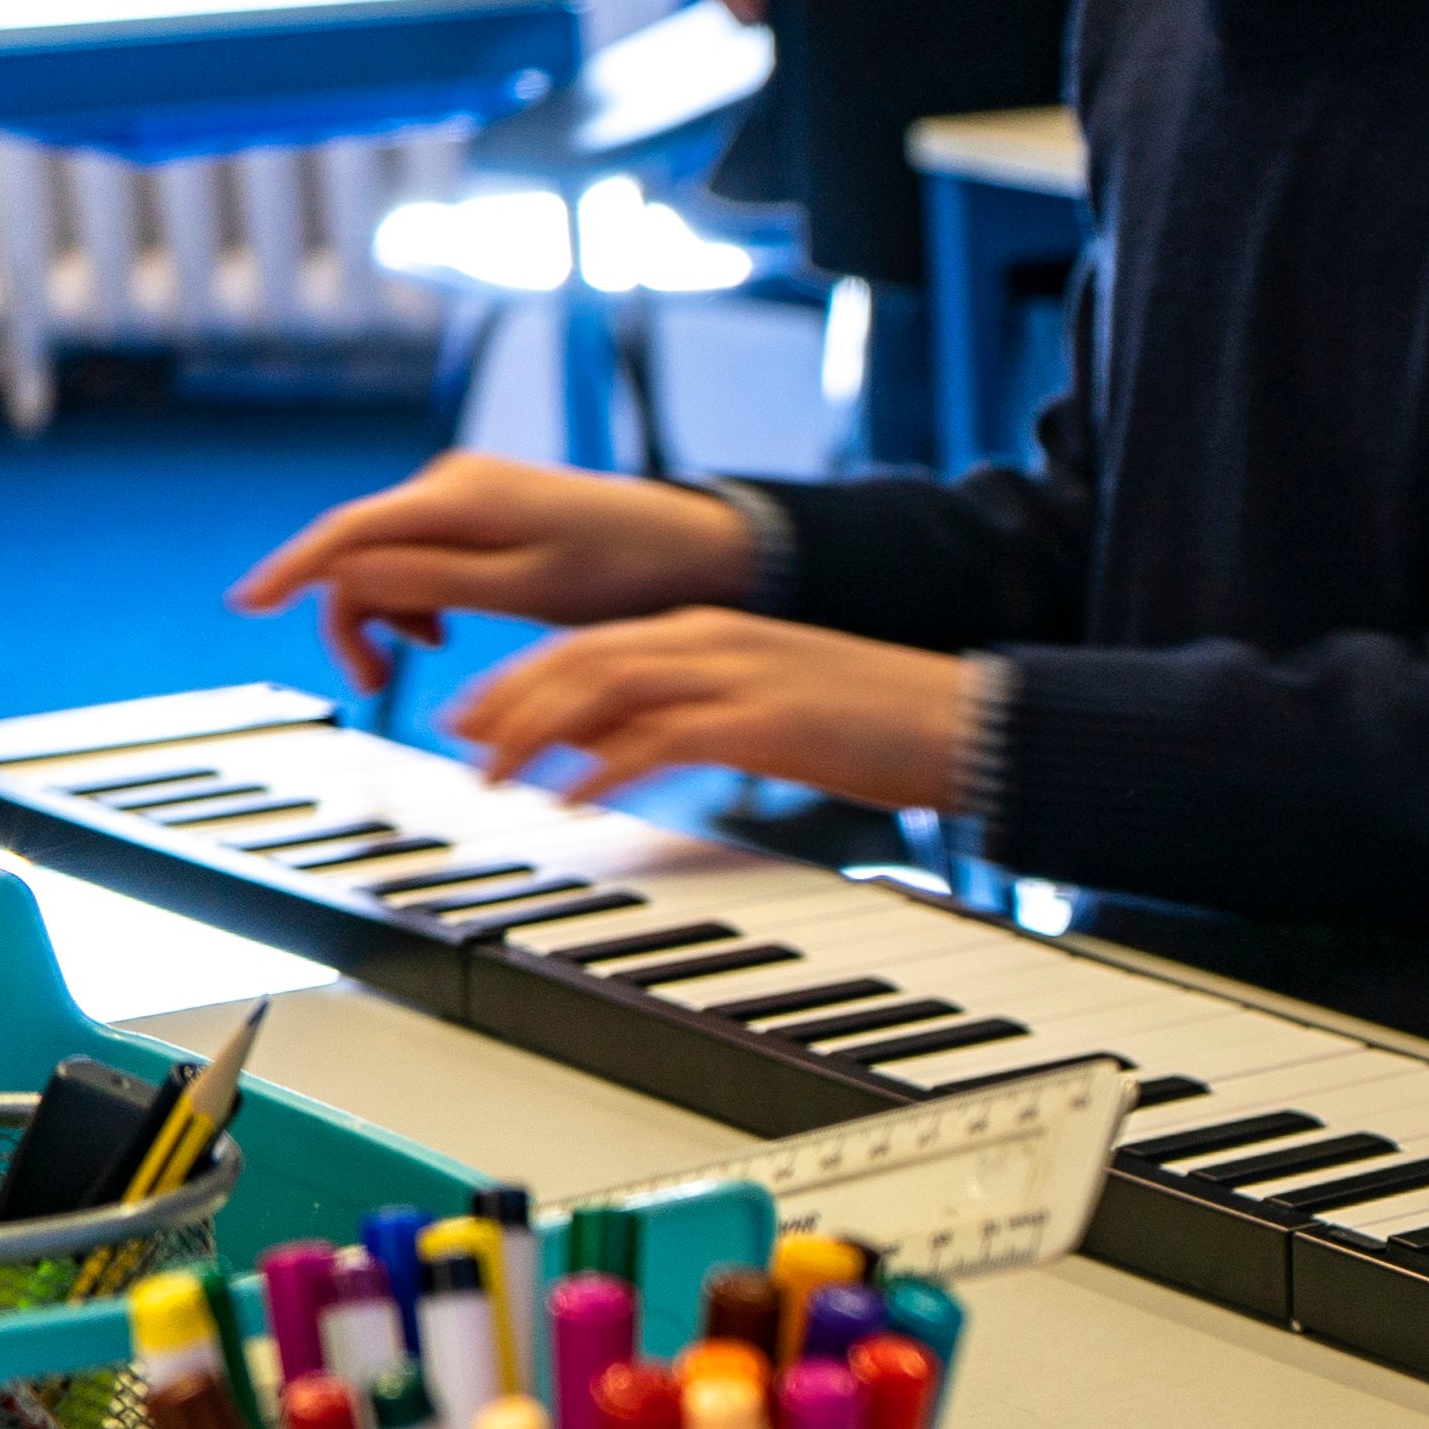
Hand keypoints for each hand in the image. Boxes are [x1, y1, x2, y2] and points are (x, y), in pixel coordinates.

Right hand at [230, 452, 760, 691]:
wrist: (689, 550)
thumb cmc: (623, 569)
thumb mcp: (529, 587)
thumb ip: (437, 580)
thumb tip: (350, 575)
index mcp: (458, 497)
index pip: (348, 531)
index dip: (293, 569)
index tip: (247, 605)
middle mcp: (450, 484)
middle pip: (359, 550)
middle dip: (355, 615)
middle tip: (377, 683)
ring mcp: (464, 496)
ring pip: (387, 559)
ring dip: (388, 612)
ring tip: (423, 656)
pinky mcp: (479, 515)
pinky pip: (421, 558)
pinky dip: (419, 599)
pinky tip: (444, 631)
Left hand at [439, 609, 971, 808]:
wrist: (969, 719)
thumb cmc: (884, 724)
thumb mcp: (772, 709)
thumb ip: (694, 716)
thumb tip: (624, 748)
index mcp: (713, 629)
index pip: (589, 642)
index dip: (518, 677)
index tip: (472, 715)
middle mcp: (713, 639)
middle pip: (578, 658)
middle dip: (505, 701)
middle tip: (459, 746)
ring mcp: (737, 675)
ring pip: (603, 689)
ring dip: (537, 734)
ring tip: (496, 780)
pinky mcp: (763, 721)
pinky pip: (658, 739)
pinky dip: (604, 768)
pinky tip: (574, 799)